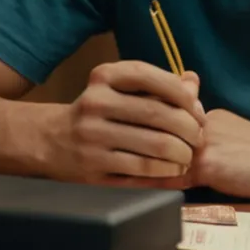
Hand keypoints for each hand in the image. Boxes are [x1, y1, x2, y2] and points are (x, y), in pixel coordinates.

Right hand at [47, 61, 203, 183]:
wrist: (51, 140)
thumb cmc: (100, 112)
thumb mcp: (120, 89)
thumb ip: (158, 85)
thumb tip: (193, 82)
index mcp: (104, 77)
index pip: (151, 77)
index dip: (182, 95)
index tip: (198, 111)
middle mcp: (95, 103)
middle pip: (157, 114)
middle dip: (188, 128)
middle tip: (198, 138)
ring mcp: (92, 137)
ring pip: (154, 146)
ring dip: (181, 154)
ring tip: (188, 156)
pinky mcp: (93, 169)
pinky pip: (141, 171)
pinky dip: (165, 172)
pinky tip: (173, 170)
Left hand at [109, 108, 249, 198]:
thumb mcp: (231, 129)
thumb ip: (206, 126)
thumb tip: (185, 130)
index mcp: (203, 114)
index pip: (162, 114)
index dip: (134, 120)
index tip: (108, 124)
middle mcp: (198, 124)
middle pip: (152, 128)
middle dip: (123, 137)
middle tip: (93, 145)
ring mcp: (201, 144)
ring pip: (155, 150)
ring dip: (127, 160)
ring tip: (99, 170)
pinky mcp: (208, 165)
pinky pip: (170, 175)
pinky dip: (146, 181)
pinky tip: (126, 189)